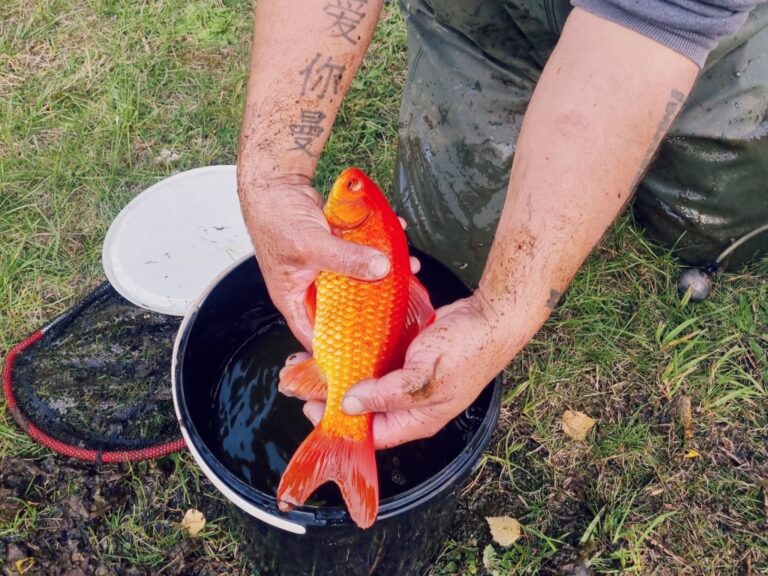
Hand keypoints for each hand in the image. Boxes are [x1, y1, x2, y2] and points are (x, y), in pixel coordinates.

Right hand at [239, 175, 390, 349]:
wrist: (276, 183)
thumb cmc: (275, 218)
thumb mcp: (311, 245)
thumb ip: (345, 259)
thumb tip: (380, 268)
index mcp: (295, 298)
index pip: (317, 334)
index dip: (340, 346)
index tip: (368, 348)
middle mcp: (311, 287)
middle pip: (345, 305)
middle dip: (373, 303)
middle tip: (400, 303)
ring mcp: (325, 267)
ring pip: (357, 277)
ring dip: (381, 271)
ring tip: (406, 267)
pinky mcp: (336, 247)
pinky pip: (360, 252)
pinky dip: (376, 245)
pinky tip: (394, 236)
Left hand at [298, 293, 511, 448]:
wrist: (492, 317)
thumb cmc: (466, 351)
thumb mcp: (423, 378)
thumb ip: (386, 395)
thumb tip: (350, 406)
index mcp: (418, 418)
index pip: (372, 433)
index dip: (341, 424)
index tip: (312, 408)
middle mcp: (412, 402)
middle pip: (368, 408)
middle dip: (337, 397)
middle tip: (308, 382)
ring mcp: (412, 378)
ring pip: (371, 382)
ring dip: (347, 373)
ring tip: (319, 360)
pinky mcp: (411, 355)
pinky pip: (381, 360)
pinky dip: (363, 354)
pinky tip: (343, 343)